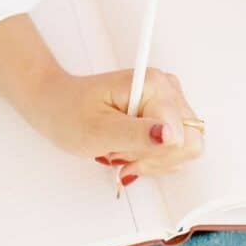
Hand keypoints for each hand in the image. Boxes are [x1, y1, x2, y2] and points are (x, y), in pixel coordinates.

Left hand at [32, 66, 204, 185]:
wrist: (57, 104)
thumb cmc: (70, 113)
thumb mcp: (99, 132)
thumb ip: (137, 135)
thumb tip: (170, 136)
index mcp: (154, 85)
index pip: (182, 137)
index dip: (154, 156)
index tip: (123, 155)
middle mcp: (167, 89)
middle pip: (188, 142)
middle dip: (155, 159)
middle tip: (121, 155)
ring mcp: (169, 101)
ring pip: (183, 148)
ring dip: (152, 160)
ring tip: (121, 151)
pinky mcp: (166, 114)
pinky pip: (176, 147)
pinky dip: (153, 157)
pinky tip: (130, 152)